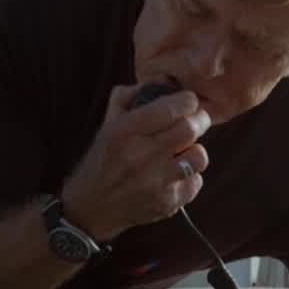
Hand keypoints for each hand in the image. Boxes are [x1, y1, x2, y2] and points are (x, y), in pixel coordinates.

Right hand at [61, 83, 210, 241]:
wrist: (90, 208)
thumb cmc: (102, 160)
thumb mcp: (107, 124)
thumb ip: (129, 97)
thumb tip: (164, 80)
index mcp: (122, 132)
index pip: (169, 108)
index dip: (187, 100)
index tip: (189, 101)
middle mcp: (139, 157)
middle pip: (189, 129)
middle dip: (199, 120)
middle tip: (197, 120)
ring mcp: (154, 183)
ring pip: (198, 156)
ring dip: (195, 149)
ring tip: (185, 150)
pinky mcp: (165, 203)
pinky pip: (196, 182)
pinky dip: (190, 176)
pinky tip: (176, 174)